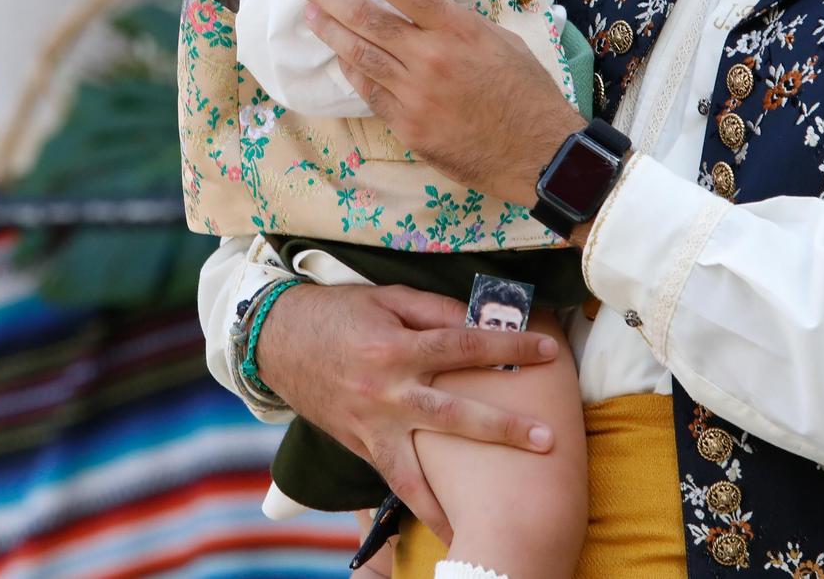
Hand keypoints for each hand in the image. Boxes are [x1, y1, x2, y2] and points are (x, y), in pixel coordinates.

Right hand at [254, 281, 559, 543]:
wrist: (276, 340)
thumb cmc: (336, 313)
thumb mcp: (385, 298)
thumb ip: (432, 309)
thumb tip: (478, 318)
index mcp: (396, 348)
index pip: (463, 346)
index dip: (508, 349)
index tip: (547, 352)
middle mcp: (385, 392)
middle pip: (454, 415)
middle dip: (502, 429)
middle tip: (545, 439)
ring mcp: (371, 425)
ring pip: (418, 470)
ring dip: (454, 496)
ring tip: (487, 521)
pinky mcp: (359, 445)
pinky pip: (393, 479)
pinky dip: (418, 504)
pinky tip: (445, 525)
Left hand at [293, 0, 585, 204]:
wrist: (537, 152)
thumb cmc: (526, 91)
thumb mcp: (500, 41)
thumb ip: (457, 24)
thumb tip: (423, 12)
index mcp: (456, 29)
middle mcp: (430, 58)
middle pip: (367, 18)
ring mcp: (415, 95)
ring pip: (359, 55)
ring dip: (330, 31)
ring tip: (309, 13)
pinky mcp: (408, 127)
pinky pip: (370, 93)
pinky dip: (352, 71)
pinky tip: (339, 56)